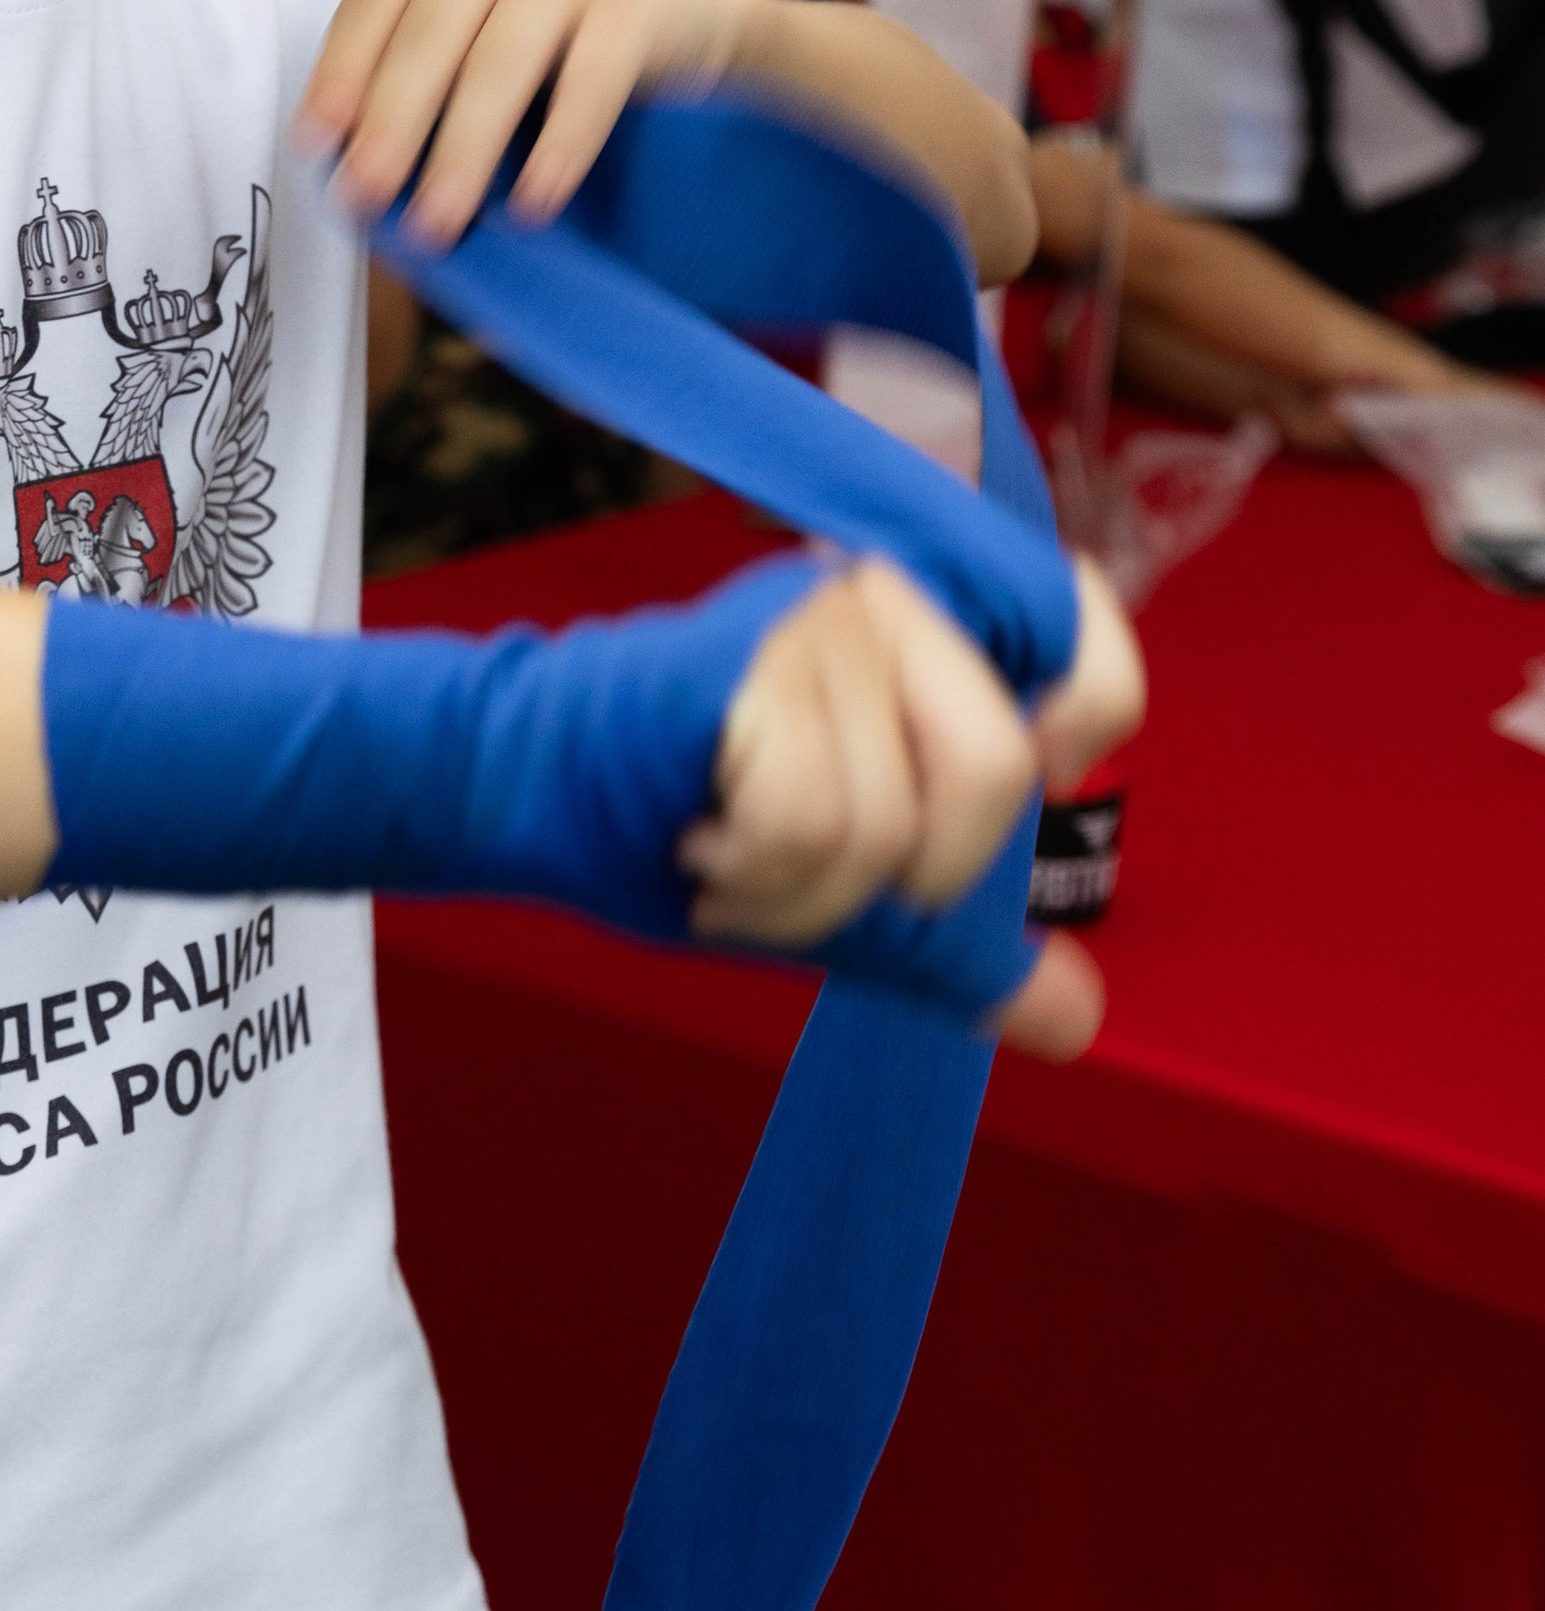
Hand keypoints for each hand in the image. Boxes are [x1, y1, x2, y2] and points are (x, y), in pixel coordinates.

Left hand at [303, 0, 770, 246]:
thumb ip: (424, 100)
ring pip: (504, 57)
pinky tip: (535, 202)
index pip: (374, 2)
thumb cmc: (557, 59)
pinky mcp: (635, 4)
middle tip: (368, 199)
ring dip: (466, 146)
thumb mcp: (480, 60)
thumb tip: (358, 189)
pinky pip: (592, 76)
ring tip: (442, 222)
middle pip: (432, 33)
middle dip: (393, 121)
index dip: (342, 69)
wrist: (692, 21)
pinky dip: (560, 144)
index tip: (316, 142)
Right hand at [691, 556, 1141, 1063]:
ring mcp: (816, 613)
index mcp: (933, 624)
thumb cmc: (689, 819)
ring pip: (887, 821)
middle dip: (914, 875)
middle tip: (829, 867)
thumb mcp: (852, 890)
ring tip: (736, 856)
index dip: (1081, 717)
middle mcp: (886, 592)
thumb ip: (961, 944)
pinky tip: (703, 840)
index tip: (1031, 770)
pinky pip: (809, 820)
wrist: (529, 787)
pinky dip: (757, 875)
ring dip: (804, 893)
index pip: (1079, 628)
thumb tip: (1074, 1018)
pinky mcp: (748, 654)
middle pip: (997, 770)